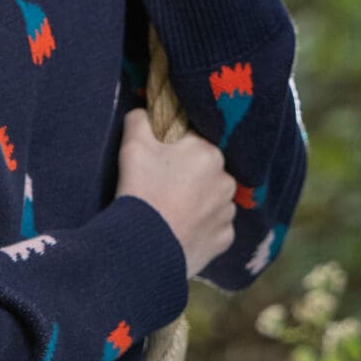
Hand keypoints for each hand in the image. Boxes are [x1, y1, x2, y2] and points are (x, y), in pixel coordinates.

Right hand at [116, 109, 238, 275]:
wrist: (141, 248)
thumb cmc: (139, 191)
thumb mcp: (133, 143)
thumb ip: (143, 118)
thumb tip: (150, 112)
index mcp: (210, 152)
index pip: (192, 142)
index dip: (172, 150)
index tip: (156, 162)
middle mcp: (227, 181)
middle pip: (204, 170)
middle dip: (187, 175)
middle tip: (160, 188)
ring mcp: (228, 213)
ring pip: (211, 199)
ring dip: (195, 201)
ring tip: (168, 211)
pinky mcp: (224, 239)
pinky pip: (213, 227)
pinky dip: (199, 227)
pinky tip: (178, 229)